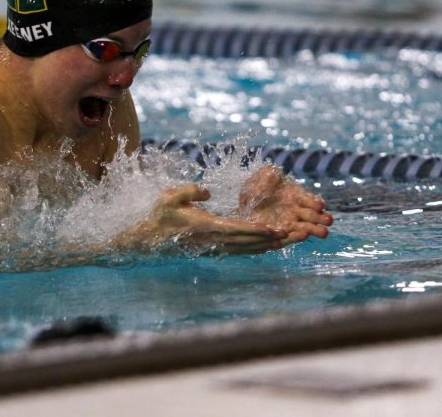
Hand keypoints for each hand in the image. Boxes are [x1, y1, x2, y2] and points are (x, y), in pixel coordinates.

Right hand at [114, 183, 286, 254]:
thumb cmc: (160, 214)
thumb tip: (208, 191)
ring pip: (246, 249)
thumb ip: (189, 190)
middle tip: (292, 234)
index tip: (273, 228)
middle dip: (270, 239)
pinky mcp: (214, 249)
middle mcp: (212, 240)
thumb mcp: (169, 196)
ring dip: (267, 246)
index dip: (255, 229)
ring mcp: (213, 247)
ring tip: (288, 241)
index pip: (235, 229)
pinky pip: (239, 251)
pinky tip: (269, 246)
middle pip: (246, 242)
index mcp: (204, 226)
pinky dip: (256, 249)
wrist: (149, 238)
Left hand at [238, 165, 332, 245]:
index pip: (309, 199)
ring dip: (314, 230)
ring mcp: (289, 223)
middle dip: (321, 218)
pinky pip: (290, 236)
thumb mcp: (260, 177)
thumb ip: (268, 175)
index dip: (315, 202)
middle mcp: (295, 210)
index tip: (320, 205)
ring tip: (323, 233)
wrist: (242, 205)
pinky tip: (303, 236)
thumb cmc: (255, 187)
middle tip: (329, 221)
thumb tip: (274, 175)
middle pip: (312, 216)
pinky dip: (296, 236)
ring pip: (306, 227)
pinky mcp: (280, 233)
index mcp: (295, 195)